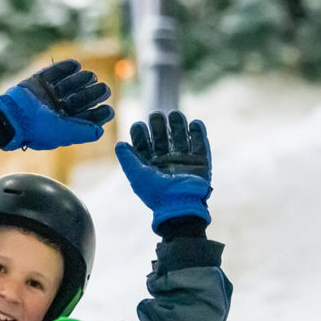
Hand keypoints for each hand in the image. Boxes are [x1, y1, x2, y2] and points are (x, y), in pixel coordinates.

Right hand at [0, 60, 113, 150]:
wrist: (11, 116)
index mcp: (61, 125)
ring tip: (91, 75)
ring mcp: (45, 96)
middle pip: (79, 100)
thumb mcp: (64, 133)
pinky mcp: (36, 83)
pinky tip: (76, 64)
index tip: (109, 110)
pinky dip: (64, 68)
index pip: (83, 119)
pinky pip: (52, 73)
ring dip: (80, 80)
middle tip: (105, 89)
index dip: (97, 115)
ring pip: (67, 86)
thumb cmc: (38, 129)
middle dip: (92, 94)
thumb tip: (100, 132)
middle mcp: (54, 111)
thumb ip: (83, 132)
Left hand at [115, 111, 211, 229]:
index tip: (138, 126)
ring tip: (175, 114)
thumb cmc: (156, 193)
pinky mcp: (201, 162)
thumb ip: (127, 159)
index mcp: (150, 165)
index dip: (140, 133)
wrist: (180, 206)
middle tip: (156, 115)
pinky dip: (198, 133)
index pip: (143, 143)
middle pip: (162, 136)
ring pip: (181, 136)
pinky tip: (195, 123)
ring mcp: (184, 160)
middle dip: (158, 124)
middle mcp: (166, 161)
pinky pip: (201, 144)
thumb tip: (119, 144)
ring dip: (178, 124)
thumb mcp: (137, 176)